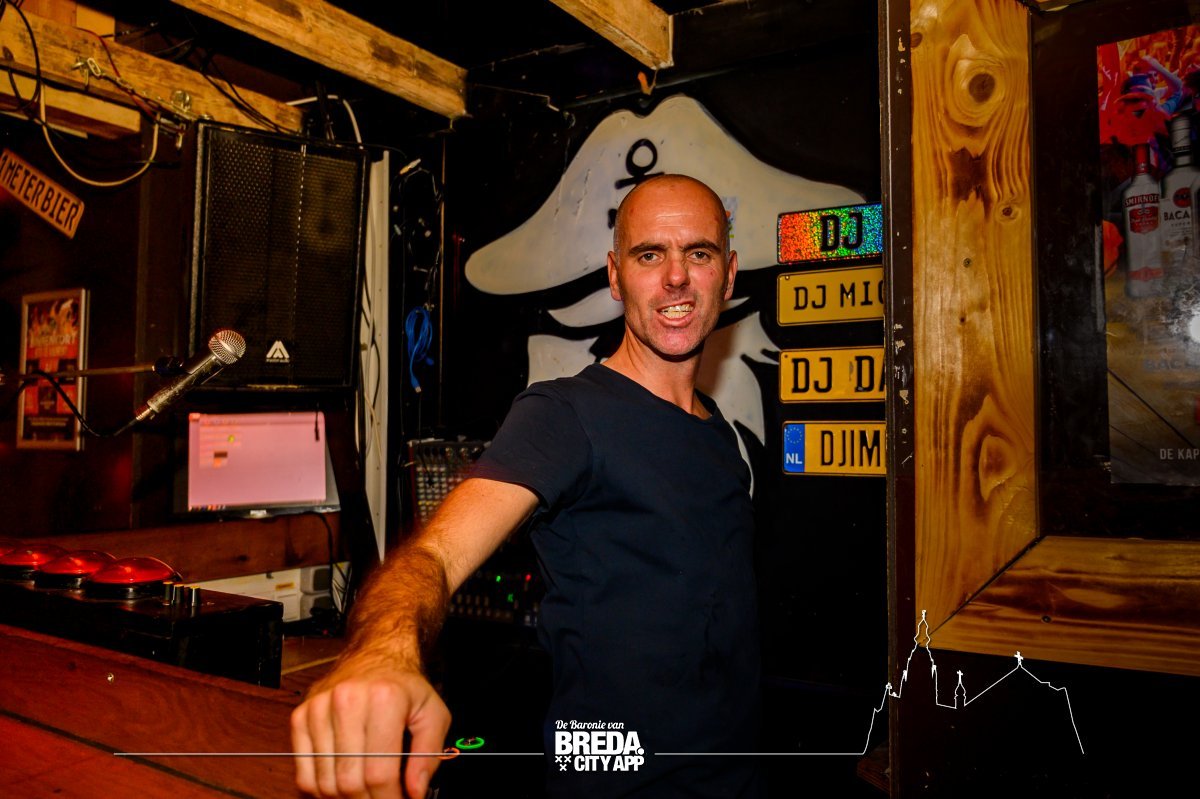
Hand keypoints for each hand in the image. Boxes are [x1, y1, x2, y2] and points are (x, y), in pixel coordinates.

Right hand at [292, 660, 451, 798]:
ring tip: (364, 792)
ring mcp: (319, 709)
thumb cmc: (403, 685)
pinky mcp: (301, 716)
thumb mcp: (433, 713)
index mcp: (384, 699)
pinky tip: (340, 783)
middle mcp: (347, 701)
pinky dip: (321, 788)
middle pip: (349, 781)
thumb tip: (415, 792)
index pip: (380, 772)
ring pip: (325, 782)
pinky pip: (303, 772)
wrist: (376, 653)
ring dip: (344, 797)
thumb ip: (428, 754)